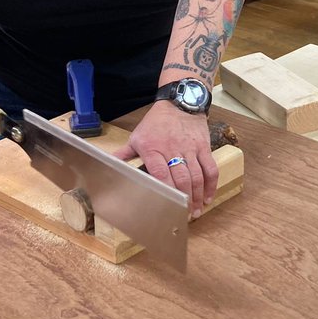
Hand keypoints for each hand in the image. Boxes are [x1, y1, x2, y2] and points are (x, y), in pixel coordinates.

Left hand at [118, 102, 215, 216]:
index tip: (167, 206)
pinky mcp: (204, 147)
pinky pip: (210, 168)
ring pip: (197, 176)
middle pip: (181, 178)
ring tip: (196, 211)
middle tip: (184, 216)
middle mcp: (173, 149)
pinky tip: (208, 197)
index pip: (160, 173)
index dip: (166, 190)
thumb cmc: (156, 122)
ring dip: (198, 196)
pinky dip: (211, 184)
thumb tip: (106, 165)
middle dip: (184, 200)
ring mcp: (190, 148)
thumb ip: (124, 154)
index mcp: (153, 148)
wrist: (179, 102)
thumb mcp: (137, 136)